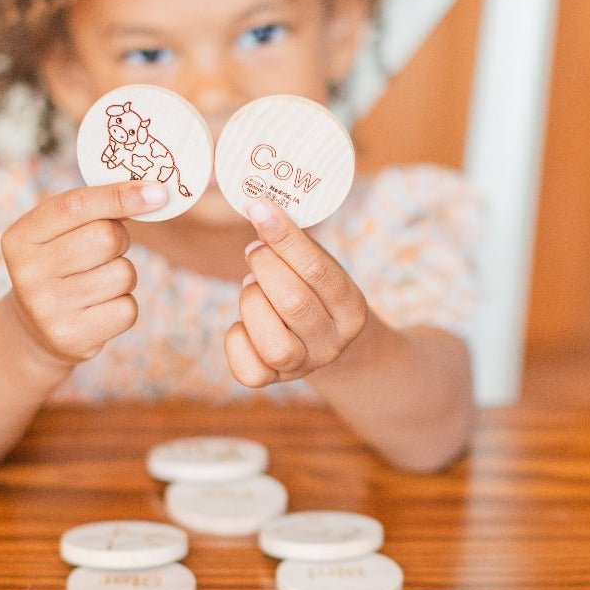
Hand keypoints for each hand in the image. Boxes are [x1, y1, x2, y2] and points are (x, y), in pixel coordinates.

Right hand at [0, 180, 166, 366]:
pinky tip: (100, 308)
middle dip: (119, 239)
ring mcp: (48, 309)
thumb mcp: (58, 234)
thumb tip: (152, 194)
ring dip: (123, 275)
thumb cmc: (59, 267)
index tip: (157, 192)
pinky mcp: (73, 337)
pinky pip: (127, 309)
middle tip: (106, 249)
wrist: (35, 331)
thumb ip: (93, 209)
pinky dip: (124, 305)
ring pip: (123, 274)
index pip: (75, 206)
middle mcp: (28, 273)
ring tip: (98, 282)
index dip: (119, 196)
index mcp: (20, 238)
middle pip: (106, 237)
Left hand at [225, 198, 368, 386]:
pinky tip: (244, 321)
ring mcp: (303, 366)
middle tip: (255, 251)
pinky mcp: (272, 381)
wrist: (324, 343)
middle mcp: (332, 343)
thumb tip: (258, 209)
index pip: (319, 270)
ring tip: (252, 287)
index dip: (285, 237)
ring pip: (273, 343)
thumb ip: (296, 246)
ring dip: (252, 303)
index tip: (259, 208)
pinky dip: (237, 337)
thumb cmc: (314, 291)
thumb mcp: (319, 266)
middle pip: (294, 304)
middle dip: (265, 267)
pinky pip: (248, 370)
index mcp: (352, 309)